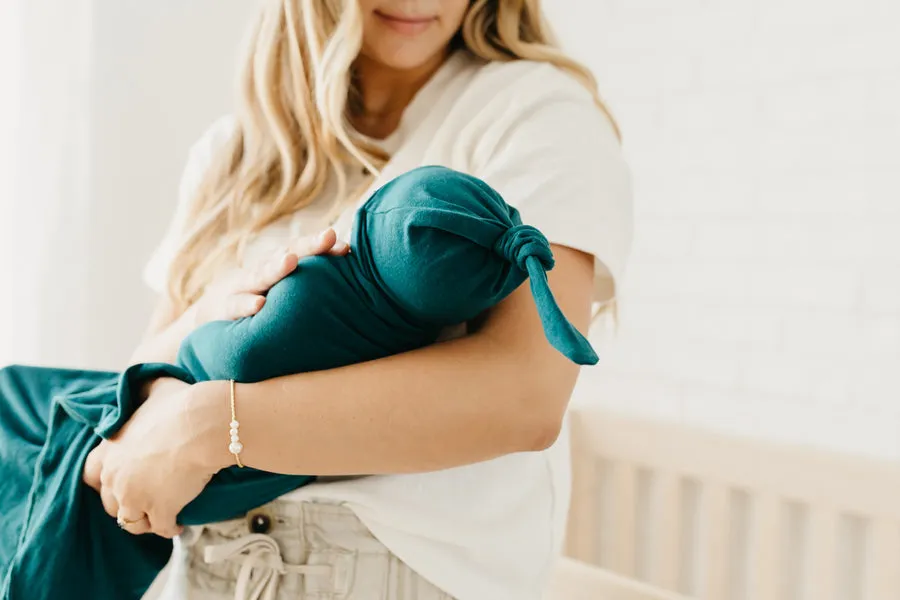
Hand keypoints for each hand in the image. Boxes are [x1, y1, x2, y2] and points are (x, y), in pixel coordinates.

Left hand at [83, 378, 226, 537]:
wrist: (203, 426)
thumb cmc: (181, 404)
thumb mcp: (154, 389)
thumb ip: (142, 391)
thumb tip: (146, 381)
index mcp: (110, 449)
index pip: (90, 475)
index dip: (104, 482)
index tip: (120, 483)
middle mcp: (116, 477)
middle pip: (110, 503)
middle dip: (126, 505)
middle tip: (144, 502)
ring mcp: (136, 497)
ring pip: (132, 522)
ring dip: (145, 521)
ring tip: (160, 519)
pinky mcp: (160, 511)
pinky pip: (162, 528)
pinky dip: (171, 528)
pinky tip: (180, 525)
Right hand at [186, 227, 349, 327]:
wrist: (212, 319)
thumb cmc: (261, 302)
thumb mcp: (284, 291)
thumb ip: (313, 283)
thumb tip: (349, 270)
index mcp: (279, 265)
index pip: (304, 250)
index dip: (323, 247)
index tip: (347, 246)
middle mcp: (262, 271)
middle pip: (287, 254)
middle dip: (309, 246)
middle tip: (329, 236)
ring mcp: (242, 288)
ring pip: (260, 275)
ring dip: (276, 268)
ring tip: (291, 261)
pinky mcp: (225, 309)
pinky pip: (236, 306)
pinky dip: (247, 304)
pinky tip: (260, 305)